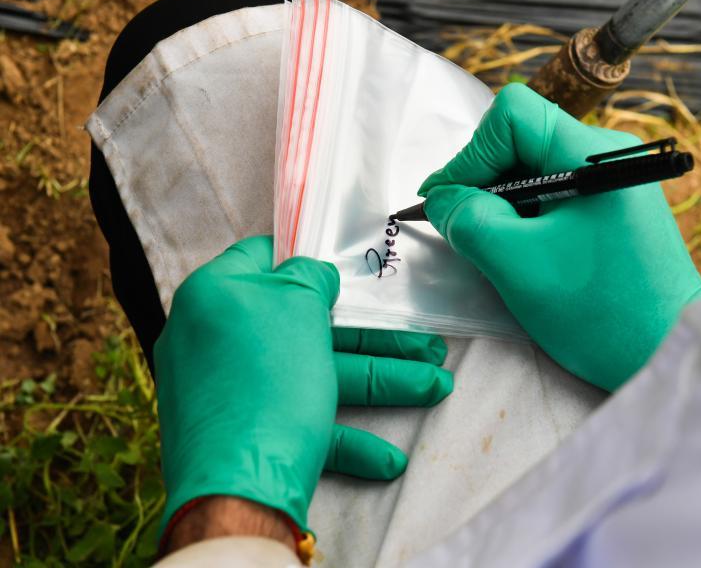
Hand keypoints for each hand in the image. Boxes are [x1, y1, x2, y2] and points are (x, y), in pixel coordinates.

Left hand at [154, 236, 452, 547]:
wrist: (237, 492)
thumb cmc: (268, 379)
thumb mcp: (296, 304)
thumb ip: (308, 277)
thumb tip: (311, 275)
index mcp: (216, 296)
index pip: (260, 257)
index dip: (306, 257)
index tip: (346, 266)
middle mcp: (216, 341)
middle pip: (306, 327)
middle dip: (376, 337)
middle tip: (425, 343)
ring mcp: (230, 393)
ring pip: (315, 376)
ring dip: (381, 384)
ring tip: (437, 388)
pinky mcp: (246, 437)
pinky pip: (300, 424)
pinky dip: (346, 438)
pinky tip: (388, 460)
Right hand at [419, 83, 700, 389]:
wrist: (667, 354)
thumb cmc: (600, 312)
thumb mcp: (516, 264)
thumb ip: (468, 220)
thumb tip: (441, 198)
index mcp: (591, 154)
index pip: (512, 116)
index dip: (471, 154)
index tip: (451, 201)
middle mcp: (608, 155)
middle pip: (522, 139)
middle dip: (485, 180)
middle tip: (468, 227)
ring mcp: (614, 182)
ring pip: (535, 169)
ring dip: (505, 203)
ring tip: (497, 246)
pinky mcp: (614, 209)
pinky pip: (555, 194)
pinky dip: (527, 216)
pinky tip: (524, 251)